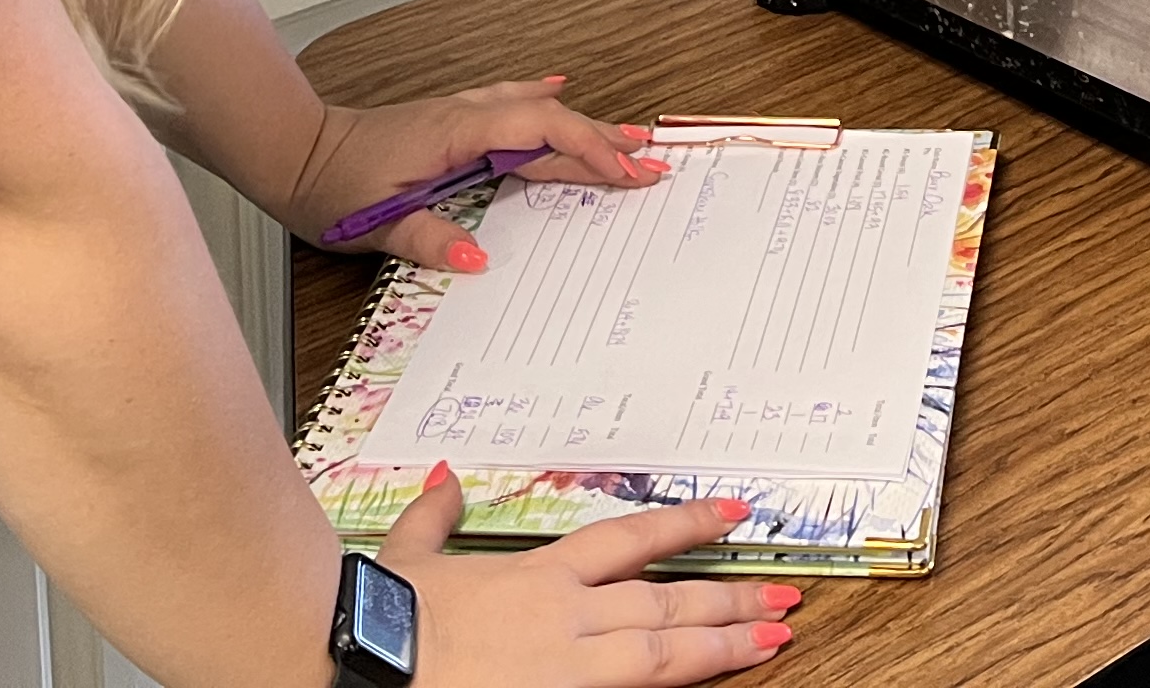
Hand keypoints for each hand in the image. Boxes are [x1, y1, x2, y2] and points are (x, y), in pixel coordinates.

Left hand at [283, 79, 665, 271]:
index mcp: (456, 135)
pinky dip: (541, 100)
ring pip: (534, 109)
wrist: (294, 152)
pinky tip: (556, 90)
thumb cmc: (331, 188)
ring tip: (626, 135)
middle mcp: (465, 116)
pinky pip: (510, 102)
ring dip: (581, 122)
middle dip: (603, 139)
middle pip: (548, 118)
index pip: (538, 133)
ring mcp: (458, 114)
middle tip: (652, 161)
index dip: (587, 149)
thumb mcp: (375, 224)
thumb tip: (479, 260)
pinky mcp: (450, 120)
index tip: (628, 172)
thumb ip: (429, 239)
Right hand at [386, 468, 791, 686]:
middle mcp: (565, 616)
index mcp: (539, 575)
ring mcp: (568, 667)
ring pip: (664, 649)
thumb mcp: (411, 554)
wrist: (367, 664)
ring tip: (773, 636)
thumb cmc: (385, 619)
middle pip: (666, 598)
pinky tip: (712, 687)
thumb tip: (445, 482)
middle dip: (729, 595)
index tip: (734, 516)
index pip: (633, 539)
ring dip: (724, 642)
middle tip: (782, 594)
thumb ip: (437, 517)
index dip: (689, 524)